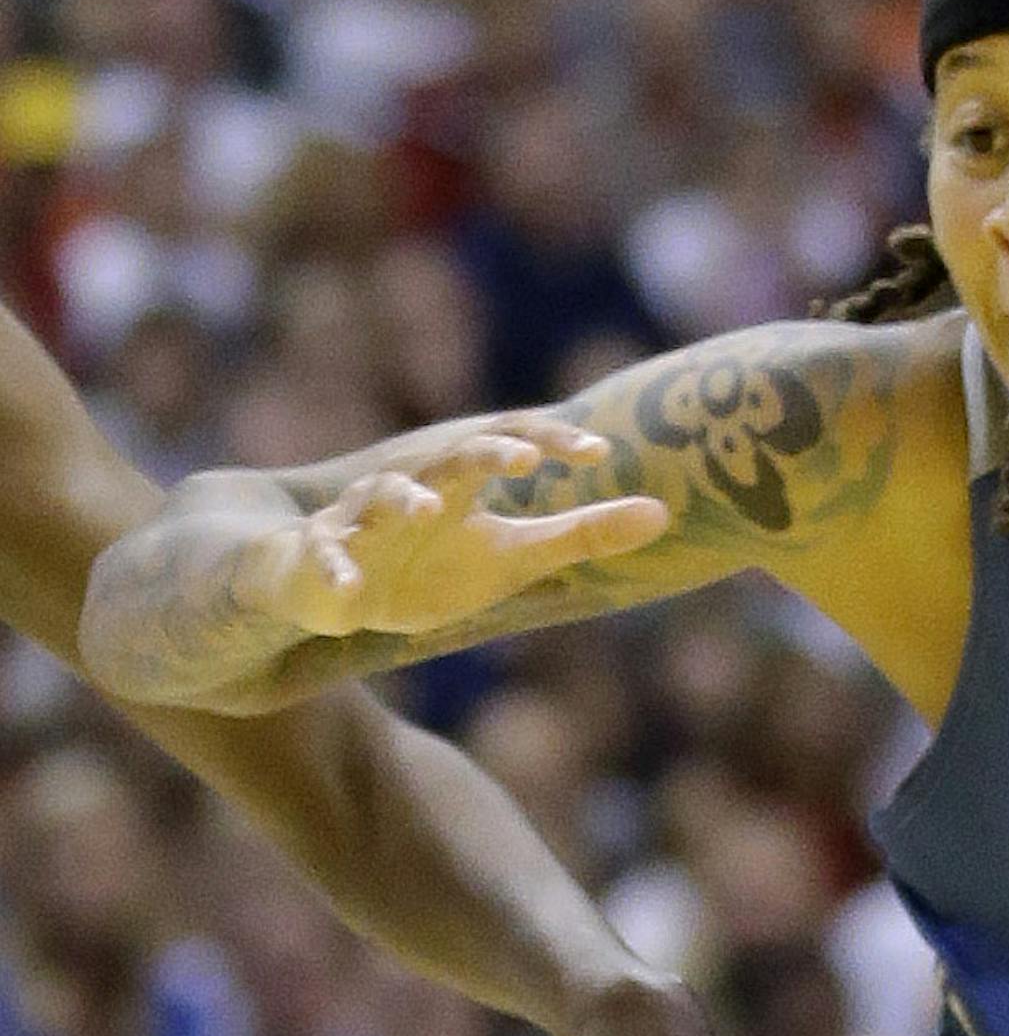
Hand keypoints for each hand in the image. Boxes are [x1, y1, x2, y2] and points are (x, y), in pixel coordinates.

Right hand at [236, 421, 668, 640]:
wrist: (337, 589)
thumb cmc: (433, 567)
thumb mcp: (514, 555)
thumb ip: (583, 532)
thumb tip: (662, 513)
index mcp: (462, 485)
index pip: (510, 445)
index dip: (549, 442)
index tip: (598, 452)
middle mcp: (413, 490)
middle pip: (446, 460)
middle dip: (480, 455)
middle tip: (523, 459)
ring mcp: (361, 523)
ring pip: (376, 499)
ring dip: (402, 500)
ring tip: (432, 510)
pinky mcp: (320, 559)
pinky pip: (324, 561)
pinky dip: (333, 572)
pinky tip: (348, 592)